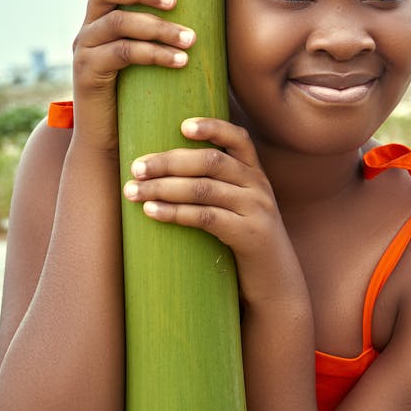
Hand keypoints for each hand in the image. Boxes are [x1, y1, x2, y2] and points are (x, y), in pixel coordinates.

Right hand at [71, 0, 195, 150]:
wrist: (115, 145)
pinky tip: (179, 60)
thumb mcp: (156, 59)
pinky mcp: (88, 73)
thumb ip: (168, 34)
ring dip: (158, 27)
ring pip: (118, 21)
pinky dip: (153, 54)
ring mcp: (85, 49)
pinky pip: (121, 53)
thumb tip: (209, 12)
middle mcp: (88, 27)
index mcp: (103, 19)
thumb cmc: (144, 100)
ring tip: (191, 40)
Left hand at [123, 117, 303, 307]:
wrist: (277, 284)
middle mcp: (258, 186)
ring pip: (204, 188)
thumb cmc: (244, 241)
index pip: (237, 138)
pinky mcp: (250, 235)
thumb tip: (163, 170)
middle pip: (211, 161)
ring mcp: (257, 209)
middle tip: (135, 168)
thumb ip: (217, 186)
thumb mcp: (239, 207)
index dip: (212, 127)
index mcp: (255, 174)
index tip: (182, 126)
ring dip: (163, 188)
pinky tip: (151, 212)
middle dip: (169, 162)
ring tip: (133, 191)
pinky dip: (175, 212)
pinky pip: (206, 217)